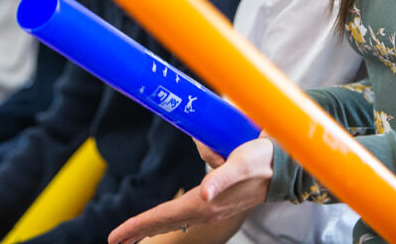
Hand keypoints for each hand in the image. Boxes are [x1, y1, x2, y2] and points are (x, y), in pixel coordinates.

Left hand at [108, 138, 272, 243]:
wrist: (281, 165)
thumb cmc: (259, 159)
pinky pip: (185, 214)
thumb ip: (222, 176)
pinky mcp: (217, 200)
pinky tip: (164, 222)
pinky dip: (169, 219)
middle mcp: (207, 208)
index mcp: (207, 202)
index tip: (116, 236)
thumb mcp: (240, 162)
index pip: (165, 216)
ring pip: (174, 220)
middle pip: (165, 222)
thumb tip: (203, 192)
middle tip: (115, 240)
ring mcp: (212, 207)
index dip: (139, 224)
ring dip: (152, 226)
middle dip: (139, 231)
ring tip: (132, 234)